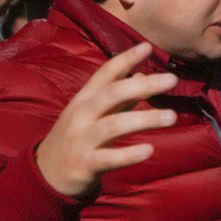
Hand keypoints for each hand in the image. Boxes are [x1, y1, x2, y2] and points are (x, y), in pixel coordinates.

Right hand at [35, 43, 179, 198]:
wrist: (48, 174)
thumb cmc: (79, 137)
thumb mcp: (94, 113)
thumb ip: (119, 97)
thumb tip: (142, 73)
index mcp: (85, 99)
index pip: (105, 74)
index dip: (125, 59)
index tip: (147, 46)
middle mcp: (82, 115)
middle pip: (112, 94)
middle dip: (142, 85)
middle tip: (172, 79)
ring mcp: (82, 139)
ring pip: (114, 125)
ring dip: (144, 119)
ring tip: (172, 116)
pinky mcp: (86, 164)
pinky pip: (109, 158)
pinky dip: (129, 154)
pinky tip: (149, 150)